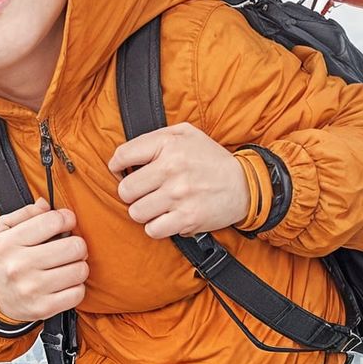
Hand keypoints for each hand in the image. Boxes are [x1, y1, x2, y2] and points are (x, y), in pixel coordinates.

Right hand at [0, 198, 88, 321]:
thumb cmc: (8, 258)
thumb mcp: (5, 230)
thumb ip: (26, 213)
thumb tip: (46, 204)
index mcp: (9, 243)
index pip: (53, 221)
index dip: (66, 218)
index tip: (65, 223)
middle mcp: (19, 266)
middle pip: (74, 246)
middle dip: (77, 244)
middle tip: (70, 247)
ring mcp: (32, 289)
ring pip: (80, 270)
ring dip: (78, 266)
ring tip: (67, 265)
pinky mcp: (44, 308)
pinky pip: (78, 293)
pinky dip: (76, 287)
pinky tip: (65, 283)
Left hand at [109, 122, 250, 239]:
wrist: (245, 185)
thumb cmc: (210, 158)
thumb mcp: (185, 133)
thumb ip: (154, 137)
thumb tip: (123, 155)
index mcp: (168, 145)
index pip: (122, 156)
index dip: (116, 166)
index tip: (121, 172)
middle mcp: (172, 169)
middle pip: (125, 190)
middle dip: (131, 192)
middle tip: (144, 191)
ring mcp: (179, 196)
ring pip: (136, 212)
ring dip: (143, 211)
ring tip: (157, 205)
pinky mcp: (187, 219)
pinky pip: (152, 230)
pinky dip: (156, 227)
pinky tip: (166, 218)